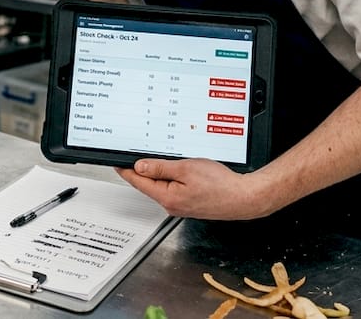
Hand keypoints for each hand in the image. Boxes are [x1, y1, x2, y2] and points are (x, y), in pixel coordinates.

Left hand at [116, 158, 276, 220]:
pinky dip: (171, 178)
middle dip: (140, 170)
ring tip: (155, 160)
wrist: (244, 198)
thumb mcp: (186, 168)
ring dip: (157, 173)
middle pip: (148, 185)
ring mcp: (181, 206)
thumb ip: (160, 168)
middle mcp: (172, 205)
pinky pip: (174, 188)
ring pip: (162, 186)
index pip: (138, 182)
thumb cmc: (220, 185)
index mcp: (167, 197)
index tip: (115, 162)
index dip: (125, 170)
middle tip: (132, 154)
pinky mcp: (191, 203)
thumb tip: (139, 167)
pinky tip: (175, 171)